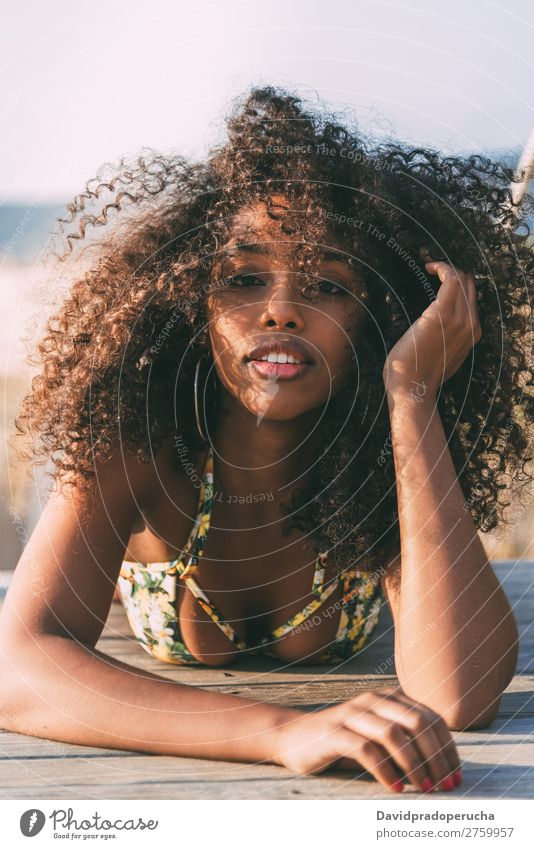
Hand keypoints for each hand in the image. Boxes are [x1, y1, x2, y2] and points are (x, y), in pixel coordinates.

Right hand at [273, 686, 460, 792]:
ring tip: (424, 789)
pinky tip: (396, 789)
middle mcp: (372, 700)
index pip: (431, 718)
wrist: (294, 737)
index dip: (448, 748)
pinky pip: (365, 750)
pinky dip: (385, 771)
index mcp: (389, 698)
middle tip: (444, 786)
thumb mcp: (377, 738)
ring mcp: (351, 713)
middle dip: (437, 756)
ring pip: (393, 734)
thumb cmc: (343, 742)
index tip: (456, 777)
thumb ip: (405, 743)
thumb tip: (443, 770)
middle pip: (417, 723)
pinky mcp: (333, 732)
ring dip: (414, 764)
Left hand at [383, 248, 481, 396]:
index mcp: (472, 335)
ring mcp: (460, 320)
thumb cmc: (417, 376)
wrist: (412, 388)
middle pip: (470, 285)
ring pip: (462, 279)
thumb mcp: (441, 357)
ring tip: (429, 266)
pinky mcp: (442, 315)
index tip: (439, 276)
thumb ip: (446, 342)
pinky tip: (429, 267)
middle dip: (452, 272)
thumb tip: (437, 332)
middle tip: (432, 268)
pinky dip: (441, 267)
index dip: (457, 282)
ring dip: (446, 267)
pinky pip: (451, 279)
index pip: (471, 298)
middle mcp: (472, 325)